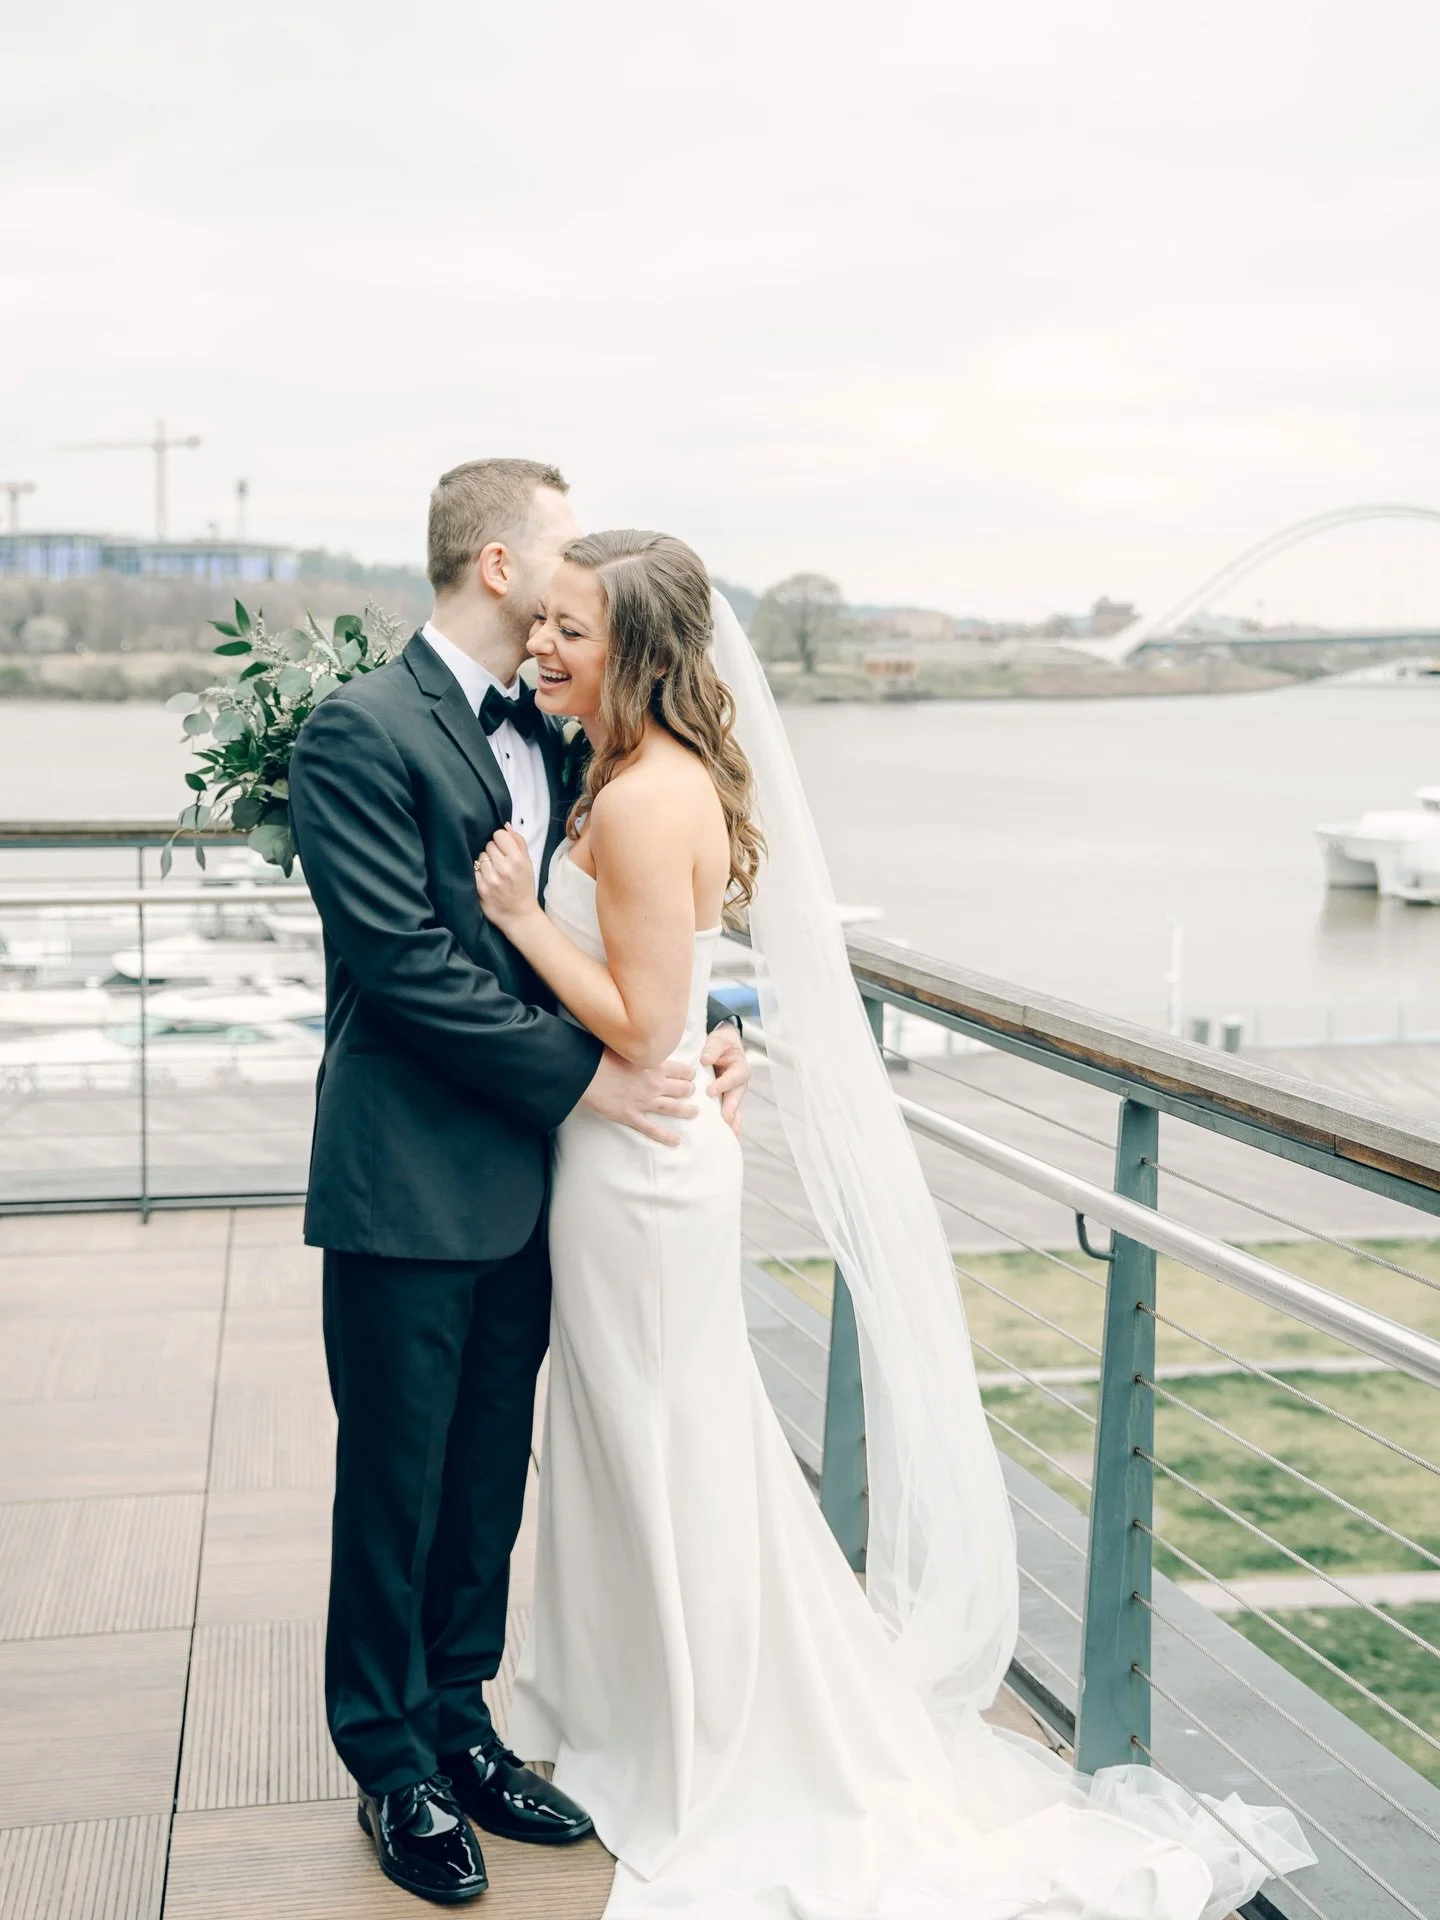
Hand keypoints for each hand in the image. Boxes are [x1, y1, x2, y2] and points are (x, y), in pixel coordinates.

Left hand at [474, 825, 537, 931]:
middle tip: (499, 863)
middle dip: (493, 852)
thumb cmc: (523, 887)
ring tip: (493, 872)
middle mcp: (504, 868)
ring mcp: (491, 879)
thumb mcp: (528, 863)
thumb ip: (518, 842)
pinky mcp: (480, 888)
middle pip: (488, 845)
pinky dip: (478, 874)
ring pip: (480, 857)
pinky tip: (486, 879)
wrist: (519, 915)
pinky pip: (473, 871)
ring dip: (485, 863)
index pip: (499, 835)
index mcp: (518, 860)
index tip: (503, 849)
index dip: (501, 841)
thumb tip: (506, 826)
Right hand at [581, 1048, 697, 1146]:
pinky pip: (652, 1129)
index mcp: (654, 1065)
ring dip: (687, 1110)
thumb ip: (639, 1048)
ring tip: (694, 1112)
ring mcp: (644, 1102)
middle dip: (689, 1090)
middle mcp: (654, 1084)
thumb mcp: (625, 1046)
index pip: (682, 1070)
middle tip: (691, 1091)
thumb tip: (642, 1042)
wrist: (585, 1072)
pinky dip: (665, 1136)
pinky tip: (676, 1141)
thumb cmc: (601, 1055)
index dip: (689, 1073)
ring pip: (674, 1108)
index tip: (691, 1075)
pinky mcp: (631, 1116)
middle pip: (682, 1089)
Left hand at [701, 1022, 750, 1136]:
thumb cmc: (721, 1044)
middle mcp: (740, 1084)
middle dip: (731, 1108)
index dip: (723, 1084)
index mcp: (740, 1068)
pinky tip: (727, 1136)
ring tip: (731, 1135)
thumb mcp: (718, 1041)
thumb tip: (705, 1060)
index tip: (711, 1091)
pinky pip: (729, 1113)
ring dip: (733, 1121)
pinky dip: (729, 1125)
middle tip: (725, 1119)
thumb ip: (712, 1049)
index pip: (732, 1077)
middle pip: (736, 1097)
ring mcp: (734, 1094)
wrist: (724, 1047)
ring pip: (735, 1109)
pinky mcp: (727, 1100)